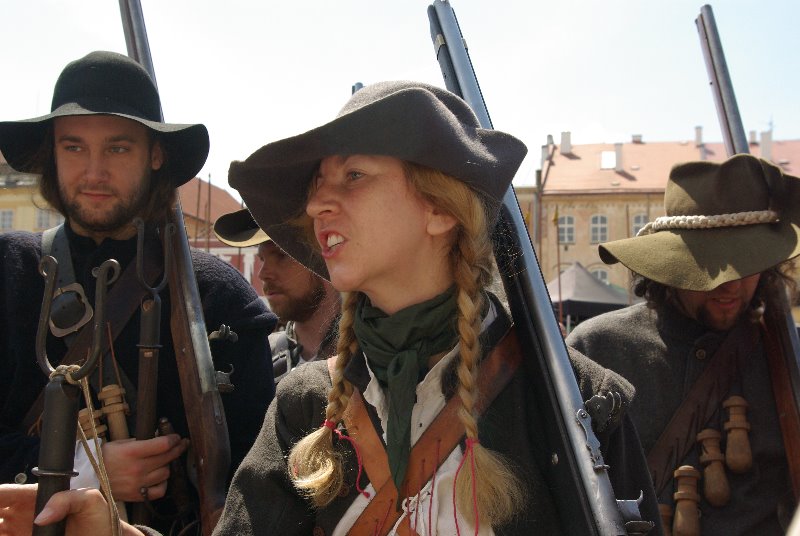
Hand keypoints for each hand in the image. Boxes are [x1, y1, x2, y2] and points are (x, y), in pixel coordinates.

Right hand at [0, 484, 142, 535]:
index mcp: (36, 497)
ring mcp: (22, 532)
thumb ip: (67, 499)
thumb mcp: (90, 500)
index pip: (7, 493)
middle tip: (0, 526)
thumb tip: (41, 517)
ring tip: (6, 533)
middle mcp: (23, 515)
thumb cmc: (99, 517)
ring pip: (0, 530)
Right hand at [102, 433, 188, 501]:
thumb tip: (159, 437)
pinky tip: (160, 478)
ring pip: (166, 473)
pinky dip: (163, 484)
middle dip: (178, 449)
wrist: (89, 477)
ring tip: (164, 461)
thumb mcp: (121, 443)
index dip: (173, 439)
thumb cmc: (105, 457)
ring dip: (168, 466)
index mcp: (132, 452)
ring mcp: (138, 483)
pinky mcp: (137, 495)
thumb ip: (140, 441)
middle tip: (181, 444)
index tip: (177, 437)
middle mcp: (137, 467)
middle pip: (168, 457)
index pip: (163, 444)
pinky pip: (160, 490)